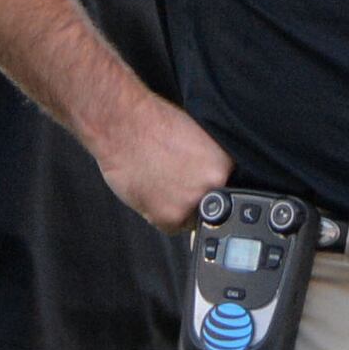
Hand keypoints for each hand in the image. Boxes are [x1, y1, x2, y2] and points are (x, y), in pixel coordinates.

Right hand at [94, 91, 231, 230]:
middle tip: (172, 181)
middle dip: (192, 198)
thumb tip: (208, 180)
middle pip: (207, 206)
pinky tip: (149, 191)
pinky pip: (167, 226)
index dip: (207, 188)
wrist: (123, 126)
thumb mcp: (195, 139)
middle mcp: (212, 185)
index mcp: (222, 165)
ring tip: (158, 182)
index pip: (225, 190)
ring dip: (174, 207)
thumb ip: (206, 164)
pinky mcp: (168, 217)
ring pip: (187, 219)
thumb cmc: (153, 124)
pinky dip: (157, 214)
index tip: (196, 184)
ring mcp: (191, 203)